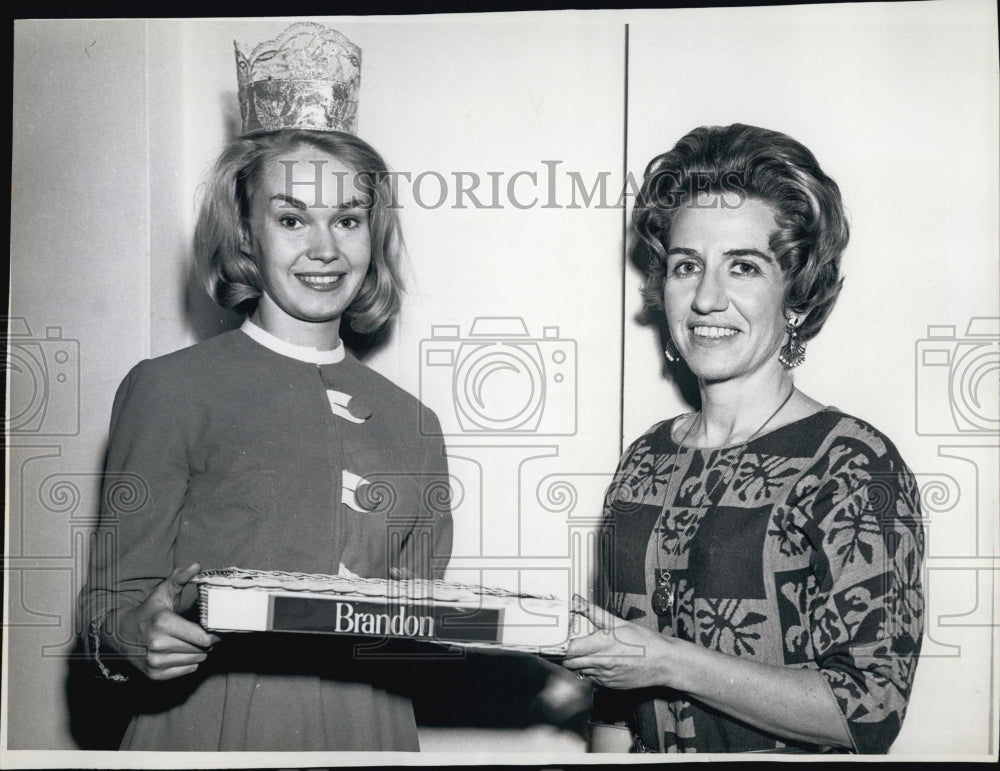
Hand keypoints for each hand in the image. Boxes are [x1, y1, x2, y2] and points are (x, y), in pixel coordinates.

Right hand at [113, 563, 220, 680]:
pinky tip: (180, 651)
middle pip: (201, 649)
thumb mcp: (163, 592)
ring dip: (199, 651)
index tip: (215, 628)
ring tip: (189, 640)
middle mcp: (157, 645)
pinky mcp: (154, 675)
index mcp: (162, 623)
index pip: (202, 638)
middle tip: (203, 633)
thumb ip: (181, 578)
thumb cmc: (149, 612)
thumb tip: (196, 565)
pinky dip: (189, 661)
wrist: (120, 634)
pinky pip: (188, 670)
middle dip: (207, 641)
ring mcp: (155, 662)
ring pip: (196, 660)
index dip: (213, 634)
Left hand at [561, 595, 681, 690]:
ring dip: (575, 662)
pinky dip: (588, 670)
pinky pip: (591, 679)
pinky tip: (596, 661)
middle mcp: (601, 663)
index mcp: (602, 644)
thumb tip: (576, 601)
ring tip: (579, 651)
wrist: (664, 663)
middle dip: (562, 655)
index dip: (556, 647)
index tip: (548, 642)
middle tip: (558, 646)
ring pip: (579, 671)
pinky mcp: (609, 685)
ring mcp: (605, 676)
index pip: (568, 650)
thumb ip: (593, 612)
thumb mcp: (618, 622)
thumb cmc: (644, 640)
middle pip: (569, 663)